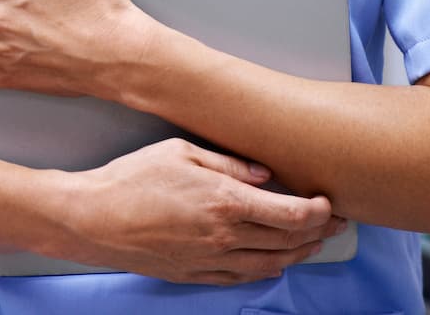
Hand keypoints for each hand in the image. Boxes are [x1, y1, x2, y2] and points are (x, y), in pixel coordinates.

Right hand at [58, 138, 342, 284]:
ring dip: (299, 253)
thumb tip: (263, 174)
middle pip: (289, 241)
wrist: (94, 217)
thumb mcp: (180, 151)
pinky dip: (268, 269)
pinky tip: (274, 262)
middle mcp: (225, 236)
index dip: (319, 211)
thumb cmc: (131, 179)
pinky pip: (245, 277)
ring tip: (312, 242)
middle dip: (319, 231)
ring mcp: (212, 260)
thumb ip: (228, 163)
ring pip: (272, 263)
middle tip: (334, 222)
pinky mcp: (197, 274)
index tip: (329, 203)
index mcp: (225, 201)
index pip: (292, 214)